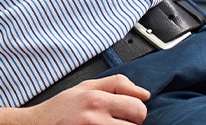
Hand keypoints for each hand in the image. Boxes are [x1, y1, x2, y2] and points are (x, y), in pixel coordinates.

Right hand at [0, 75, 148, 124]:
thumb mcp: (85, 87)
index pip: (137, 105)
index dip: (136, 109)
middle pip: (137, 121)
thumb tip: (143, 93)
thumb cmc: (61, 109)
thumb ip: (115, 85)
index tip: (130, 111)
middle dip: (133, 122)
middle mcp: (97, 116)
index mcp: (96, 98)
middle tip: (119, 122)